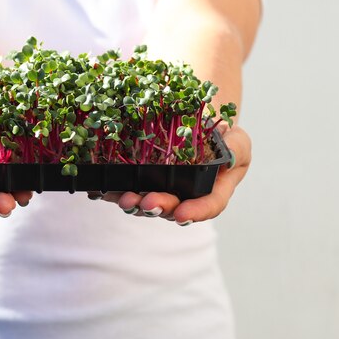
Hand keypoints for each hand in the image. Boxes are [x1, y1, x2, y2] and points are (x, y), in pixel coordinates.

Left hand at [90, 124, 250, 224]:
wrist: (194, 124)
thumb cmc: (220, 138)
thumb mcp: (237, 140)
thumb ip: (237, 149)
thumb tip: (231, 157)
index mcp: (211, 191)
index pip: (207, 206)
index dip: (195, 212)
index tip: (181, 214)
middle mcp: (183, 196)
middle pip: (170, 208)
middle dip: (158, 207)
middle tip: (148, 203)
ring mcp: (158, 190)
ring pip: (144, 203)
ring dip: (134, 204)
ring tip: (125, 198)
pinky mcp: (136, 181)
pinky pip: (122, 190)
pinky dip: (111, 192)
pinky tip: (101, 190)